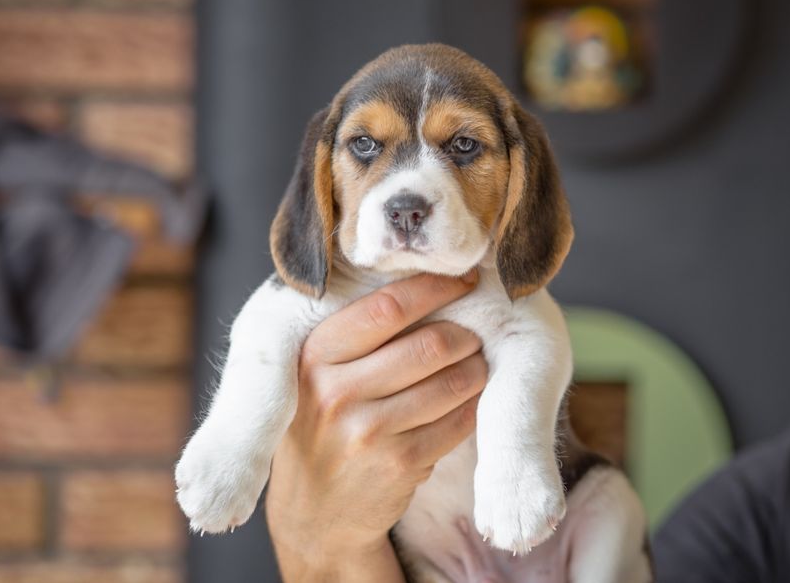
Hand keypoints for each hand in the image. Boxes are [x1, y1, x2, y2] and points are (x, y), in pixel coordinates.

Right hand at [266, 271, 485, 581]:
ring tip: (476, 364)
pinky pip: (458, 422)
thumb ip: (357, 334)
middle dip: (465, 334)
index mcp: (314, 355)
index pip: (388, 307)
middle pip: (429, 344)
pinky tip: (469, 400)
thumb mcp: (316, 374)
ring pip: (451, 382)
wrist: (313, 511)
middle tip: (474, 333)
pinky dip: (473, 406)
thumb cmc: (322, 424)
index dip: (435, 288)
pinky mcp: (400, 464)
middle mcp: (336, 392)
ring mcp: (368, 432)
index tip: (463, 279)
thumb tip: (430, 282)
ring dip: (476, 369)